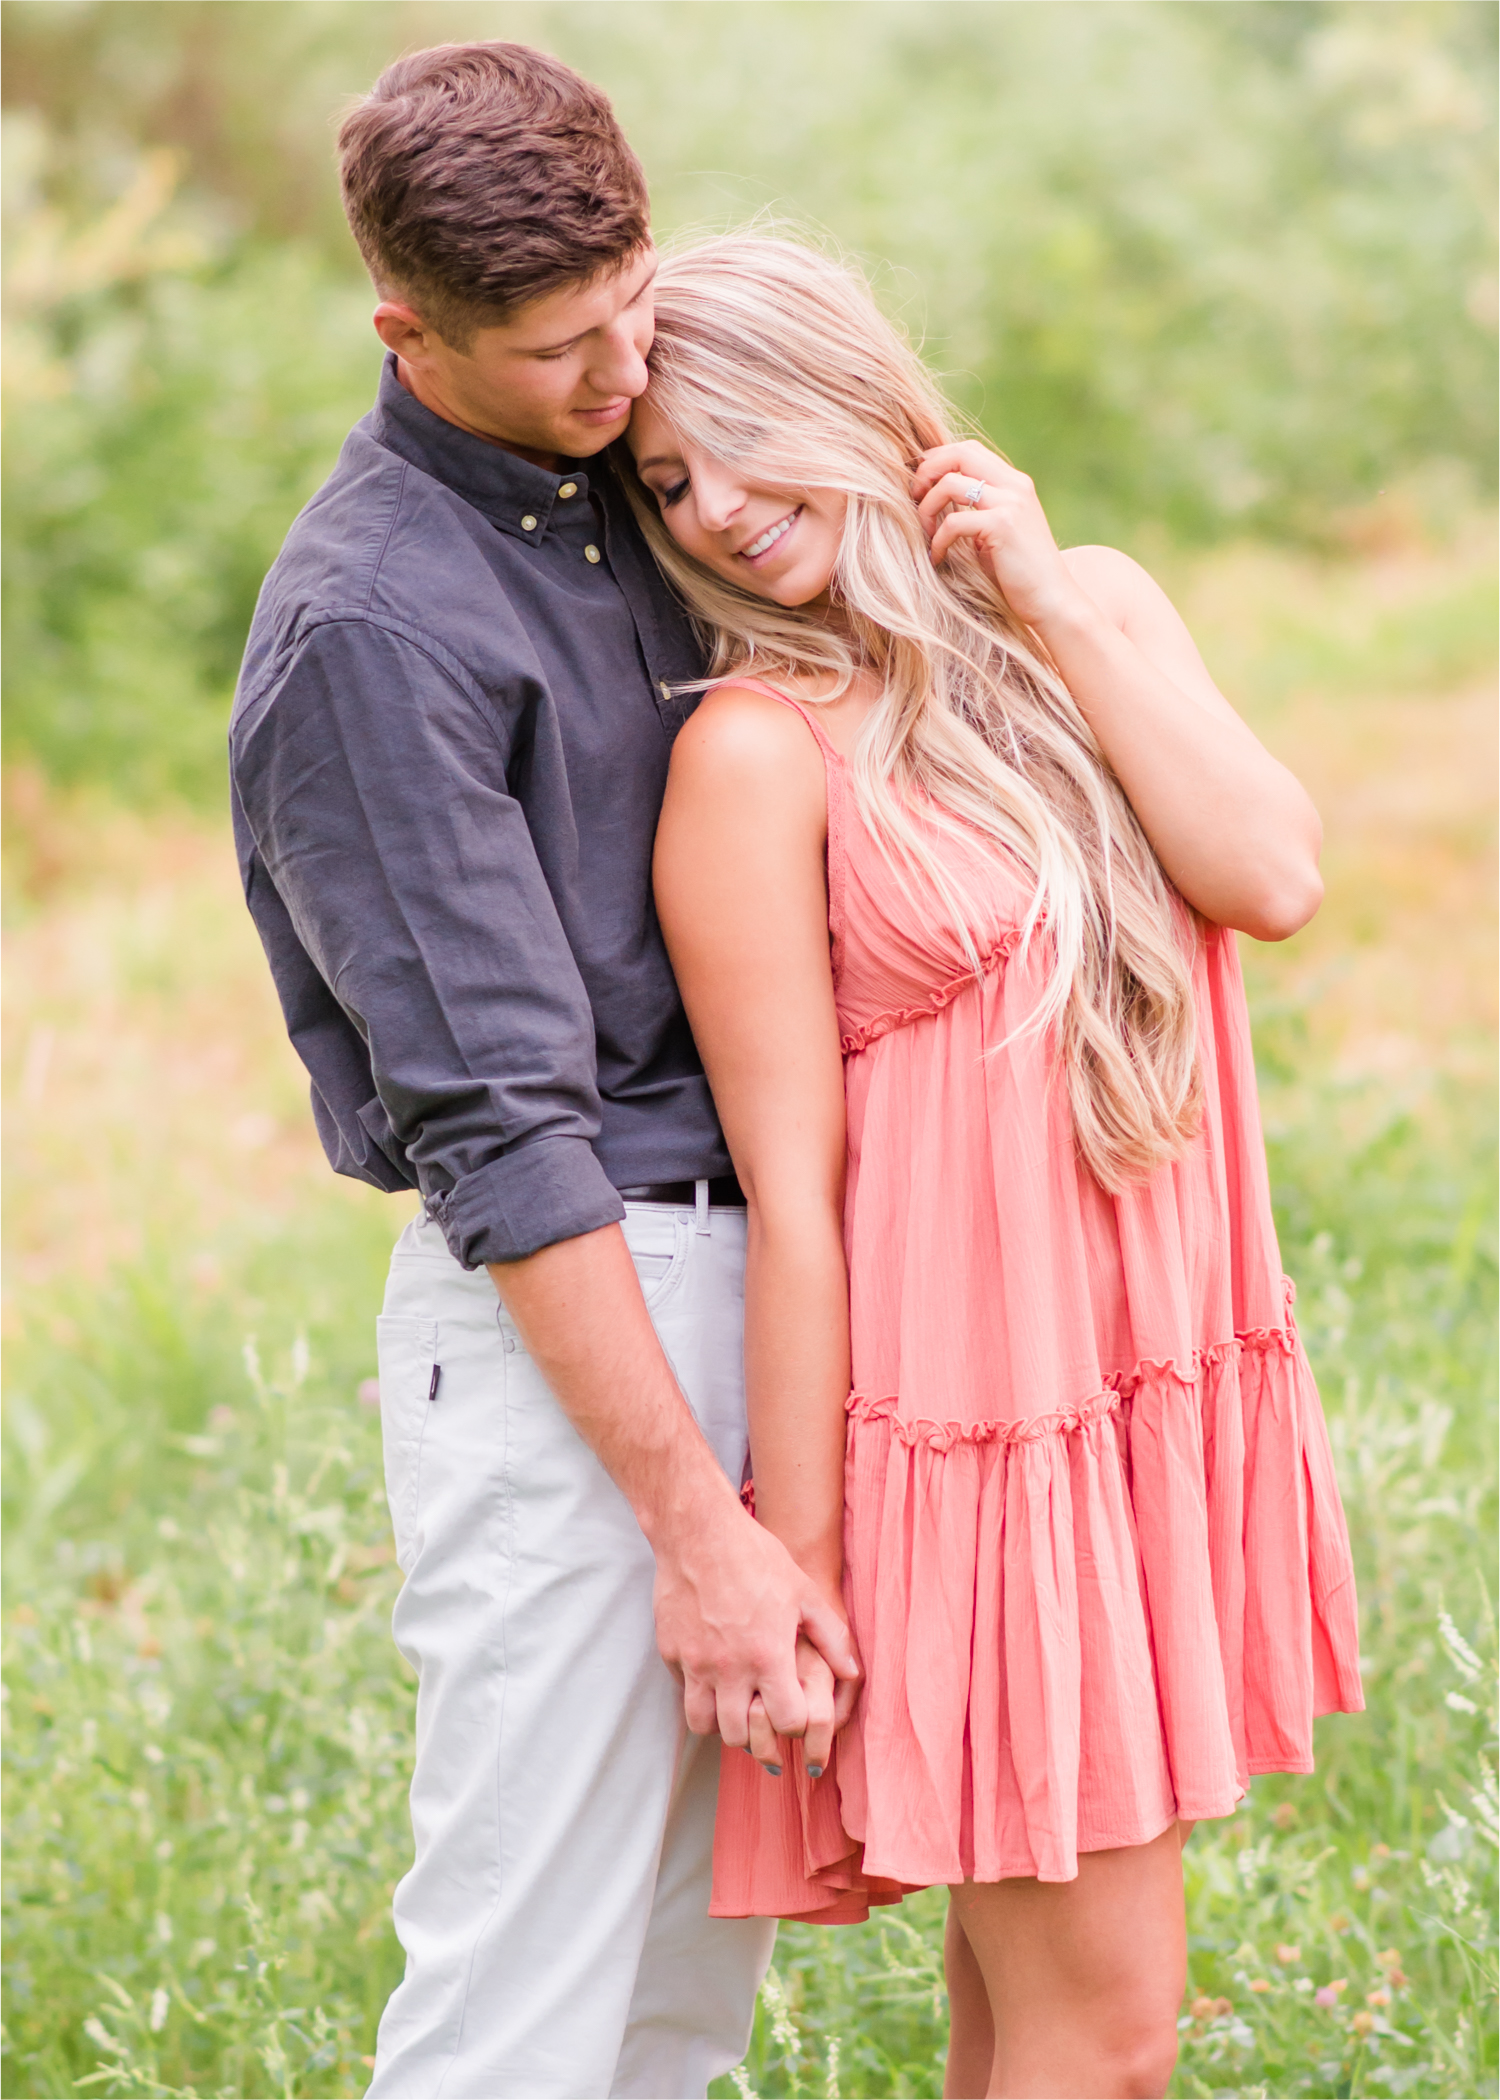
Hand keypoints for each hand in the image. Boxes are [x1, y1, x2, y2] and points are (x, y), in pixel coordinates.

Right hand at [652, 1498, 860, 1766]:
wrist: (698, 1531)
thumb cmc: (755, 1556)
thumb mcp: (804, 1592)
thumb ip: (831, 1637)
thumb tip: (851, 1672)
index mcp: (768, 1655)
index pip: (787, 1723)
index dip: (796, 1724)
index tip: (794, 1711)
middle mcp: (729, 1668)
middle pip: (740, 1736)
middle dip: (756, 1736)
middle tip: (763, 1721)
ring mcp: (695, 1662)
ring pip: (704, 1723)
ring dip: (721, 1721)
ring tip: (734, 1705)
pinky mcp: (671, 1652)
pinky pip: (682, 1690)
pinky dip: (697, 1691)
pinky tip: (711, 1673)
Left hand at [912, 441, 1090, 636]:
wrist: (1053, 601)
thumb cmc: (1020, 574)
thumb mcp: (998, 532)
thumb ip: (977, 510)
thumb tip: (935, 499)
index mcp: (1015, 483)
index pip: (968, 450)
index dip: (937, 459)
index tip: (919, 485)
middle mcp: (1015, 485)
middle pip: (959, 454)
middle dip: (927, 471)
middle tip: (913, 499)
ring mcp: (1010, 503)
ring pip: (950, 483)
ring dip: (927, 508)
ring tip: (924, 534)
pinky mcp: (1002, 526)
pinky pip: (953, 522)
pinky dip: (937, 541)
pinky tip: (937, 558)